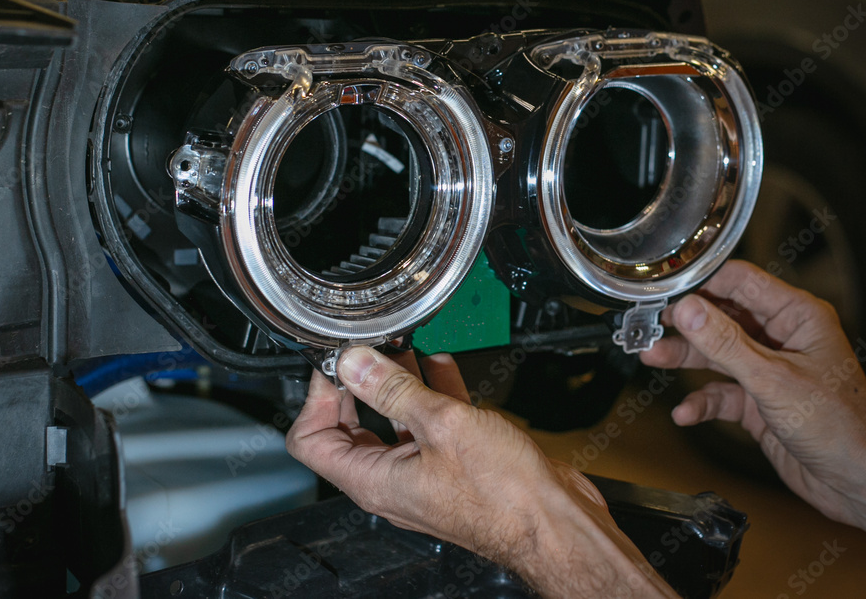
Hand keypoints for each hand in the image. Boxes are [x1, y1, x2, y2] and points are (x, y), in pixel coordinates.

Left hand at [286, 347, 676, 597]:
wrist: (559, 523)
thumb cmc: (506, 496)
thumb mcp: (443, 425)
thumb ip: (393, 390)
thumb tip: (353, 363)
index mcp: (374, 480)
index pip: (311, 440)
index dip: (316, 396)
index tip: (335, 363)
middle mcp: (392, 480)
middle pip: (350, 426)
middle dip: (357, 382)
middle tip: (366, 348)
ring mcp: (423, 472)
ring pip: (394, 420)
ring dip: (395, 381)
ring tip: (399, 345)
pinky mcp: (454, 463)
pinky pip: (430, 423)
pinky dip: (431, 392)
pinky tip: (441, 365)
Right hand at [640, 260, 865, 529]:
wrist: (861, 486)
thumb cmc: (842, 427)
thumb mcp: (773, 379)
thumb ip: (725, 343)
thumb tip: (687, 308)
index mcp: (796, 316)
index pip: (739, 281)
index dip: (700, 283)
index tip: (664, 288)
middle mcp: (780, 338)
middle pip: (720, 316)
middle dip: (683, 323)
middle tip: (648, 323)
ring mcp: (768, 370)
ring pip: (714, 353)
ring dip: (683, 358)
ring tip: (651, 357)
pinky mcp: (758, 402)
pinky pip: (720, 393)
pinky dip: (700, 402)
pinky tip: (686, 413)